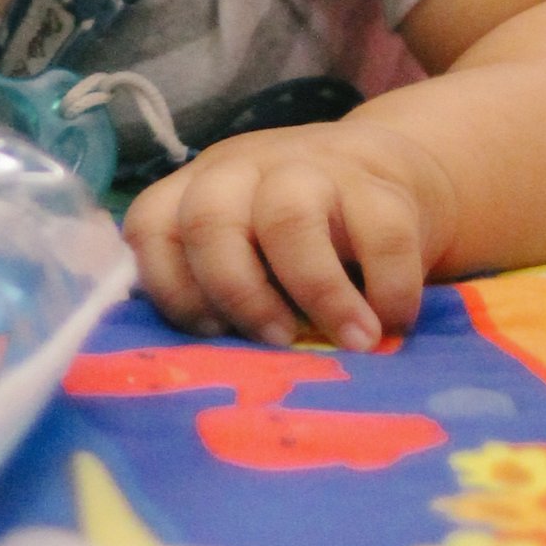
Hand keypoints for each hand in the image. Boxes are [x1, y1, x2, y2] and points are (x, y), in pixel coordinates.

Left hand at [124, 120, 456, 350]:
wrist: (394, 173)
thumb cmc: (304, 241)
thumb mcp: (254, 257)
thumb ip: (227, 295)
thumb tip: (217, 375)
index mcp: (198, 192)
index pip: (152, 227)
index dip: (172, 289)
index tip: (214, 335)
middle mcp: (243, 173)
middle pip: (208, 217)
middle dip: (236, 291)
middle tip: (277, 341)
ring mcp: (310, 170)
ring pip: (288, 215)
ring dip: (317, 291)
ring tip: (352, 344)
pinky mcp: (378, 184)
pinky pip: (381, 231)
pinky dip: (389, 289)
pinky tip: (392, 323)